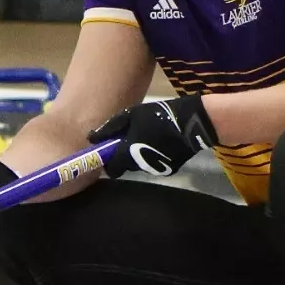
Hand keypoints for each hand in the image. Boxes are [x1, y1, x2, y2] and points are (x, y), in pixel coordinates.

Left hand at [89, 96, 218, 177]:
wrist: (192, 124)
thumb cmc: (158, 116)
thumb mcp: (132, 115)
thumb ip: (112, 128)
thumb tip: (92, 138)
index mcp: (128, 153)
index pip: (112, 169)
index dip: (109, 161)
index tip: (109, 152)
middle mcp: (140, 165)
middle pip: (126, 166)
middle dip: (124, 156)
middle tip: (129, 140)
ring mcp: (156, 169)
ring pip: (140, 165)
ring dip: (138, 156)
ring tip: (146, 138)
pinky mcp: (169, 169)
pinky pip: (154, 164)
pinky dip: (153, 157)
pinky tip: (160, 143)